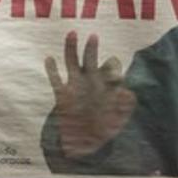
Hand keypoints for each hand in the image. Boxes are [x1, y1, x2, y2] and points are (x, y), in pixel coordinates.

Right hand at [45, 31, 135, 157]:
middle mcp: (90, 82)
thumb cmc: (105, 130)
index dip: (113, 69)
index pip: (111, 68)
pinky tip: (49, 58)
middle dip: (91, 49)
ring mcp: (75, 86)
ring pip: (72, 63)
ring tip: (72, 34)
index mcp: (106, 85)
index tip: (116, 77)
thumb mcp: (120, 119)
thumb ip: (125, 106)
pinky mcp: (62, 96)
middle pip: (90, 60)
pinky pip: (55, 80)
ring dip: (71, 49)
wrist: (85, 143)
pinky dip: (52, 70)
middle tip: (94, 37)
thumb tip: (128, 93)